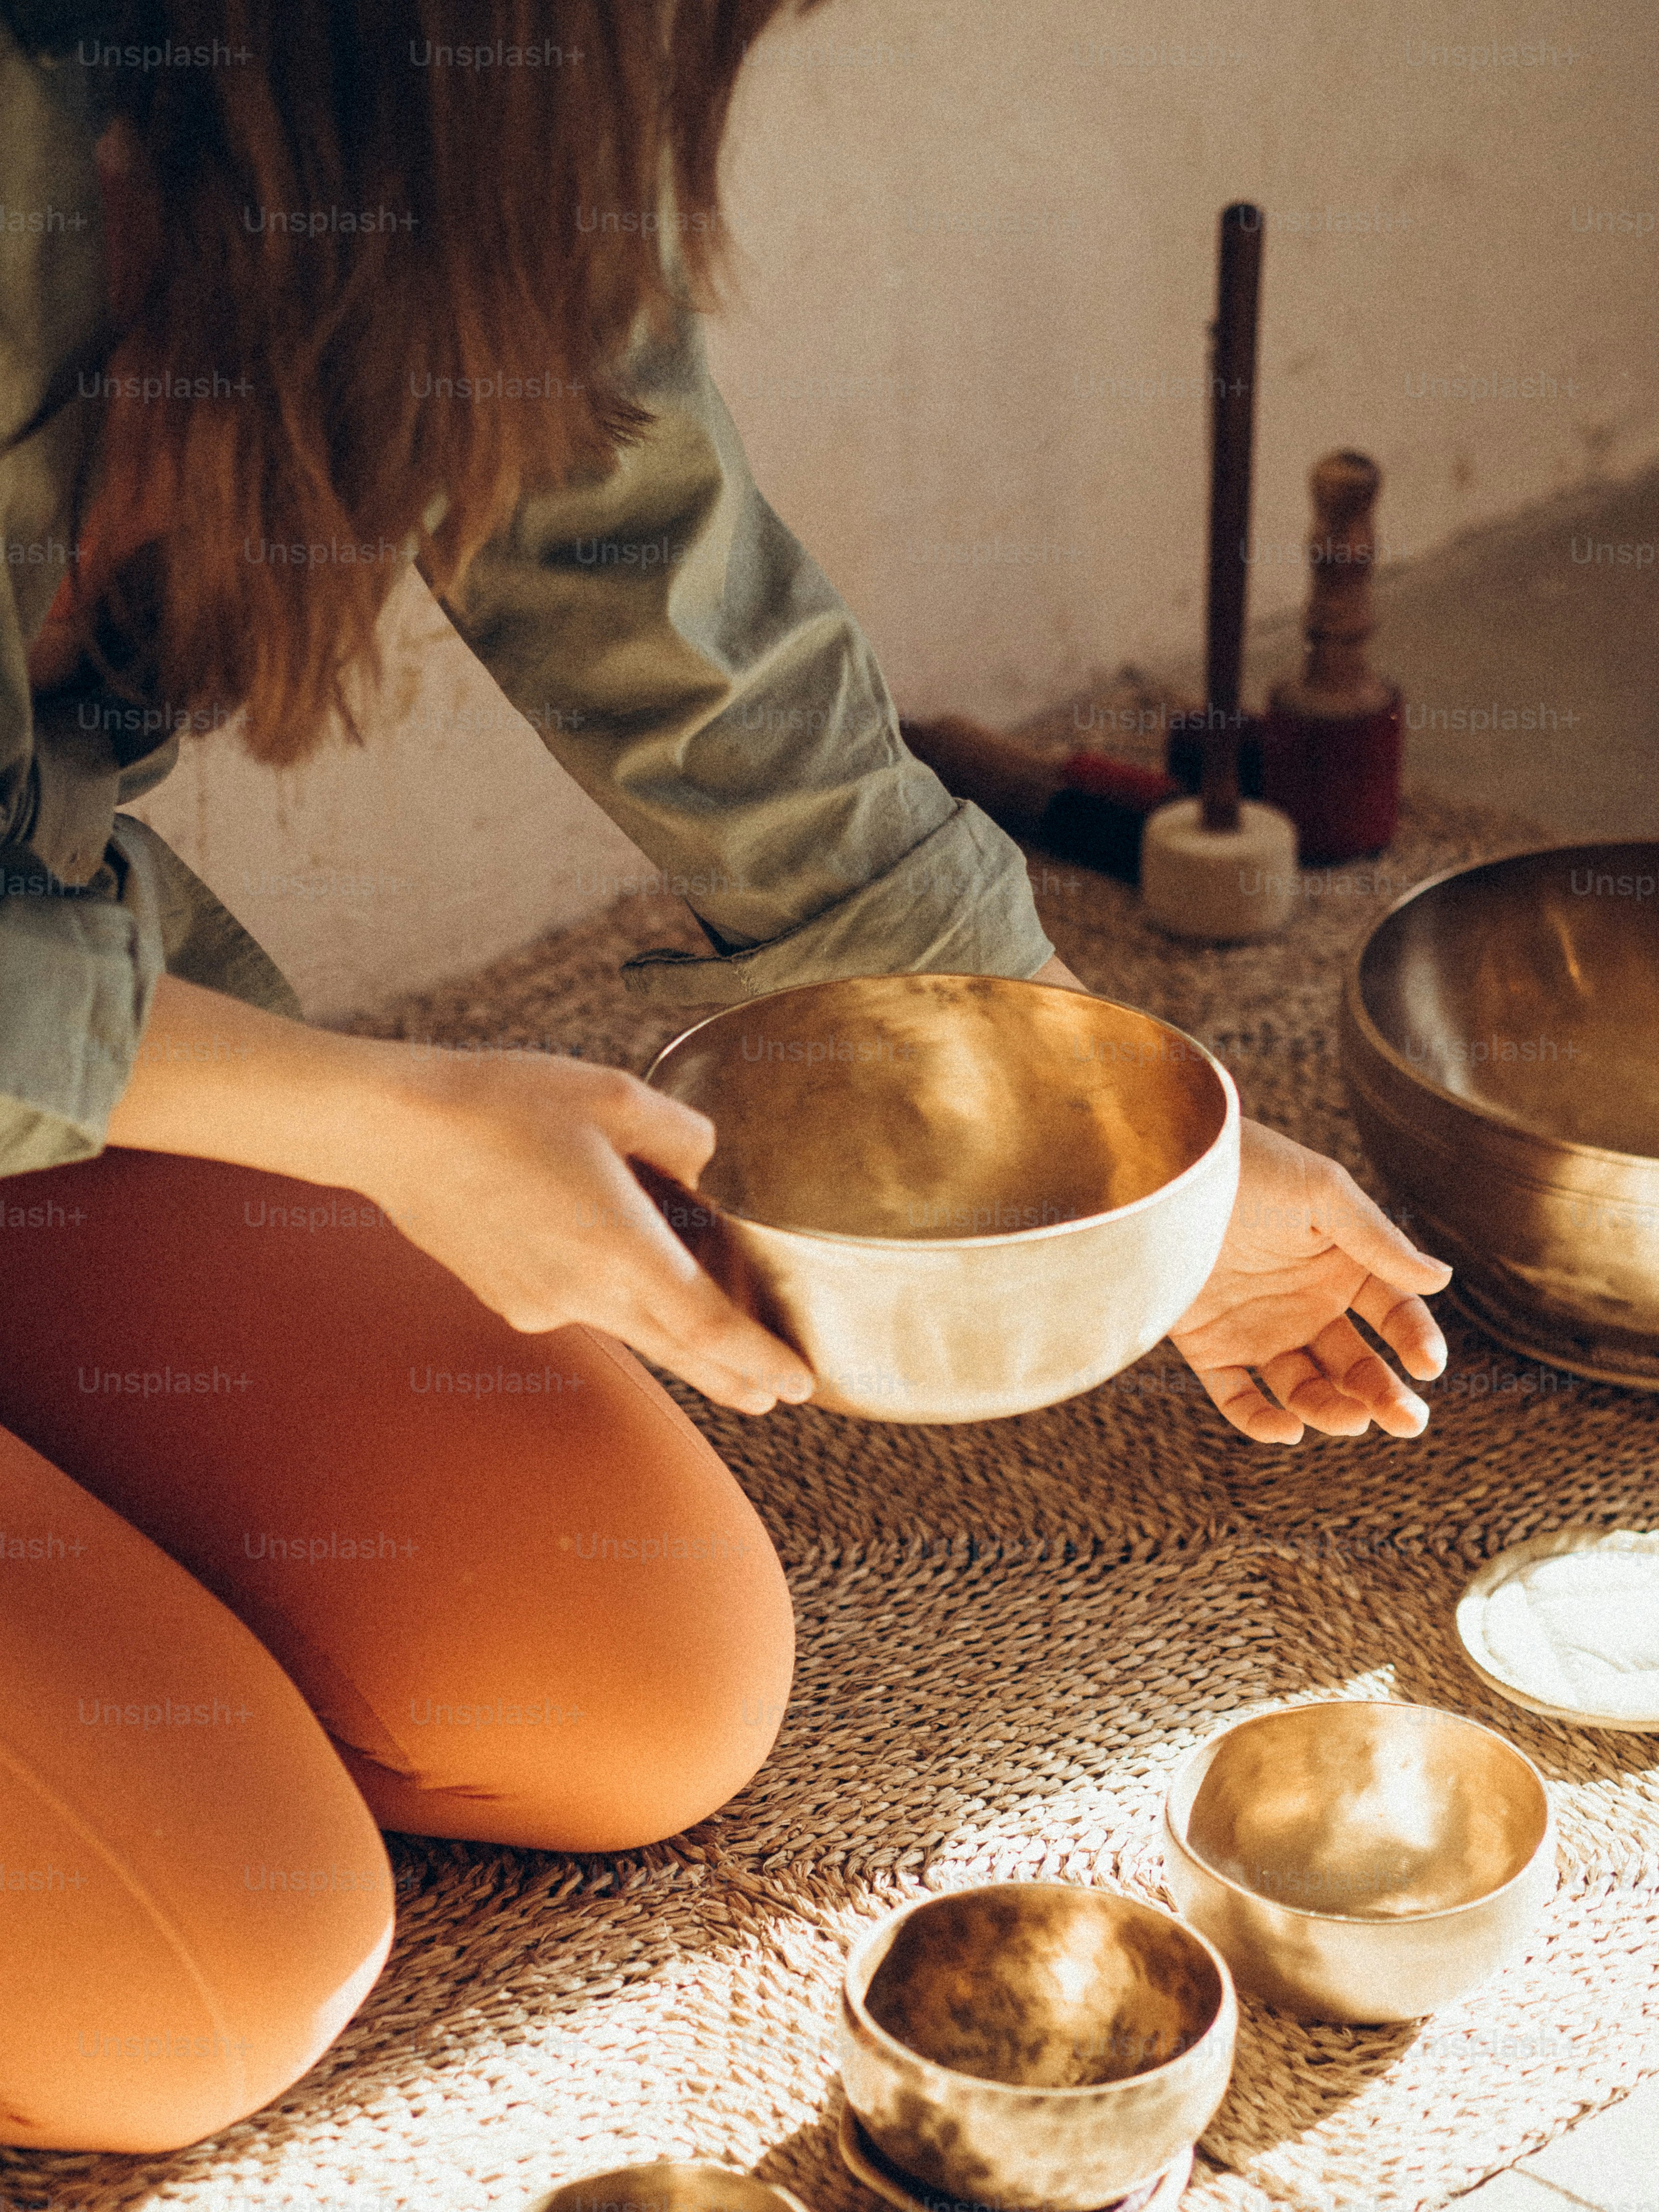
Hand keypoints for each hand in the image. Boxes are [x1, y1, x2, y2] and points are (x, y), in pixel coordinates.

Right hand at [366, 1047, 818, 1416]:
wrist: (396, 1132)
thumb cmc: (504, 1102)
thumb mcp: (613, 1094)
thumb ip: (680, 1135)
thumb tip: (704, 1166)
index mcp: (619, 1246)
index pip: (708, 1325)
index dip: (758, 1359)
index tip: (798, 1384)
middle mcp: (583, 1292)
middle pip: (677, 1347)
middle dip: (732, 1376)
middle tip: (774, 1398)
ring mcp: (541, 1304)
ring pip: (629, 1327)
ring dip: (675, 1340)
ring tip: (715, 1355)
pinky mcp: (509, 1299)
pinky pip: (578, 1303)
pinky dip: (607, 1295)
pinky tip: (603, 1258)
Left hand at [1171, 1118, 1453, 1443]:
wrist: (1166, 1169)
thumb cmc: (1249, 1166)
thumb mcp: (1321, 1192)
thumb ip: (1377, 1239)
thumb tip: (1440, 1280)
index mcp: (1341, 1267)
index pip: (1393, 1314)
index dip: (1414, 1339)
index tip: (1428, 1365)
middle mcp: (1306, 1305)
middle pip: (1355, 1364)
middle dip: (1382, 1394)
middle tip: (1408, 1421)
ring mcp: (1259, 1330)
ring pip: (1305, 1389)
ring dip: (1331, 1411)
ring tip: (1351, 1421)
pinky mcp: (1210, 1347)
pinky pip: (1239, 1398)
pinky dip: (1261, 1421)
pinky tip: (1287, 1429)